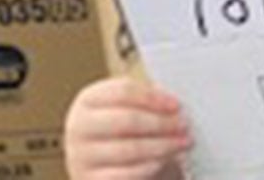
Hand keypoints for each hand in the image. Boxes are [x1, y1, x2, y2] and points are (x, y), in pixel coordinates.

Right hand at [64, 76, 191, 179]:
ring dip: (162, 146)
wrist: (105, 163)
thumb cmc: (124, 127)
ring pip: (128, 149)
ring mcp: (81, 156)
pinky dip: (149, 166)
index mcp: (89, 99)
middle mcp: (79, 126)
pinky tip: (164, 160)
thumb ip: (150, 99)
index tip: (177, 105)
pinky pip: (125, 174)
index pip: (123, 92)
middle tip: (184, 126)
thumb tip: (176, 104)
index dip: (154, 98)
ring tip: (183, 143)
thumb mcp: (132, 106)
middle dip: (162, 123)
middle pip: (126, 120)